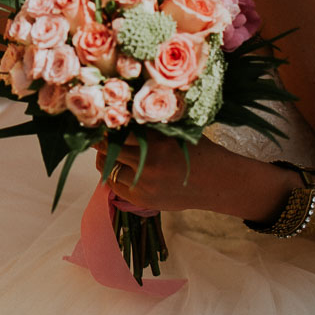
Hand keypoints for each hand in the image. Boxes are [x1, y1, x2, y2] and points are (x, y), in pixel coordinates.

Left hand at [95, 132, 259, 215]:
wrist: (218, 182)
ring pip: (108, 167)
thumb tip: (120, 115)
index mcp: (157, 140)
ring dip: (103, 157)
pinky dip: (111, 174)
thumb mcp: (176, 132)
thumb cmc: (199, 151)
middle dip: (100, 139)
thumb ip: (151, 127)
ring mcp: (144, 183)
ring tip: (105, 149)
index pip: (119, 129)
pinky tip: (115, 166)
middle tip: (96, 132)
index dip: (107, 122)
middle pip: (108, 148)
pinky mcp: (143, 199)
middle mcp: (148, 162)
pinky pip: (115, 185)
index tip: (101, 116)